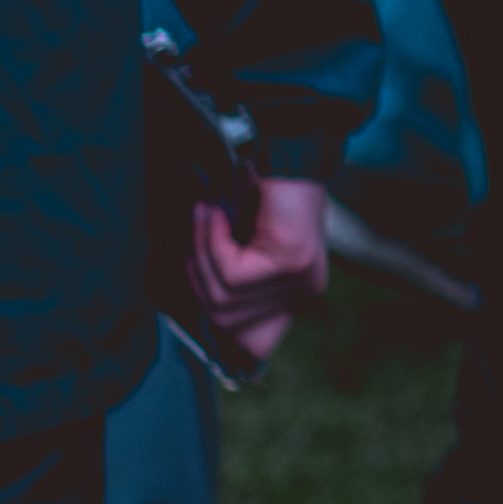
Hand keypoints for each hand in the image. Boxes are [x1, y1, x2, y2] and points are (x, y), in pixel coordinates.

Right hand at [190, 176, 327, 369]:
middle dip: (198, 276)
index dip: (225, 337)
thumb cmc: (266, 199)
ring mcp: (302, 280)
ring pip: (224, 296)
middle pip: (225, 319)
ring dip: (202, 252)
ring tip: (205, 217)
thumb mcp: (243, 249)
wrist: (291, 158)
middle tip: (197, 234)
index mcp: (296, 294)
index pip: (256, 344)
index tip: (202, 299)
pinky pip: (233, 273)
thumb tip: (201, 312)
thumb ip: (229, 280)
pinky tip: (217, 214)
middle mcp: (305, 292)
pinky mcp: (293, 263)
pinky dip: (213, 241)